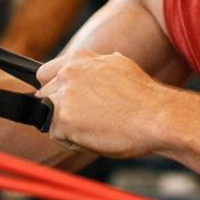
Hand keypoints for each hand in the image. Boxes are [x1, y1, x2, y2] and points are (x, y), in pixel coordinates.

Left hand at [36, 50, 164, 157]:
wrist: (156, 116)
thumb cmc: (144, 97)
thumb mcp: (119, 66)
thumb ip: (98, 66)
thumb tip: (97, 65)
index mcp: (79, 59)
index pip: (45, 74)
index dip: (54, 90)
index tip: (65, 101)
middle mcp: (68, 73)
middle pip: (43, 95)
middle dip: (58, 108)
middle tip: (86, 119)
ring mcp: (64, 96)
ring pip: (48, 115)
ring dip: (65, 124)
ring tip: (93, 128)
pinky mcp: (63, 120)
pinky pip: (57, 135)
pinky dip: (72, 141)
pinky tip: (95, 137)